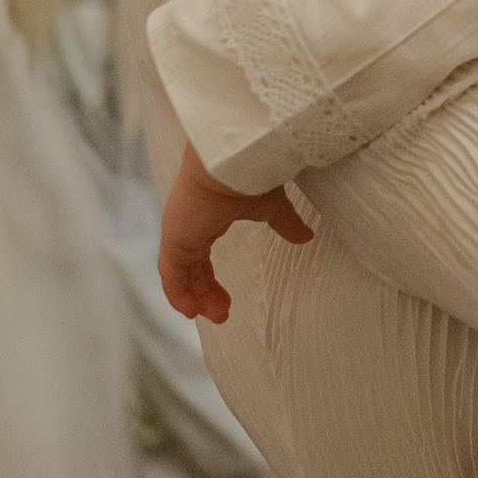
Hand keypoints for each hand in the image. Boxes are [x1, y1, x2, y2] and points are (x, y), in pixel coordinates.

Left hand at [157, 141, 316, 323]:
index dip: (209, 279)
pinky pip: (172, 276)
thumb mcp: (271, 206)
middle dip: (205, 292)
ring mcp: (180, 234)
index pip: (201, 256)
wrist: (231, 161)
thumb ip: (284, 222)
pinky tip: (190, 310)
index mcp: (207, 218)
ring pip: (181, 275)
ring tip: (212, 315)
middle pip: (191, 269)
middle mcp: (189, 227)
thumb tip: (305, 235)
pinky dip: (178, 295)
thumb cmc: (247, 174)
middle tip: (221, 313)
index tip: (222, 300)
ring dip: (194, 298)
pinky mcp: (175, 240)